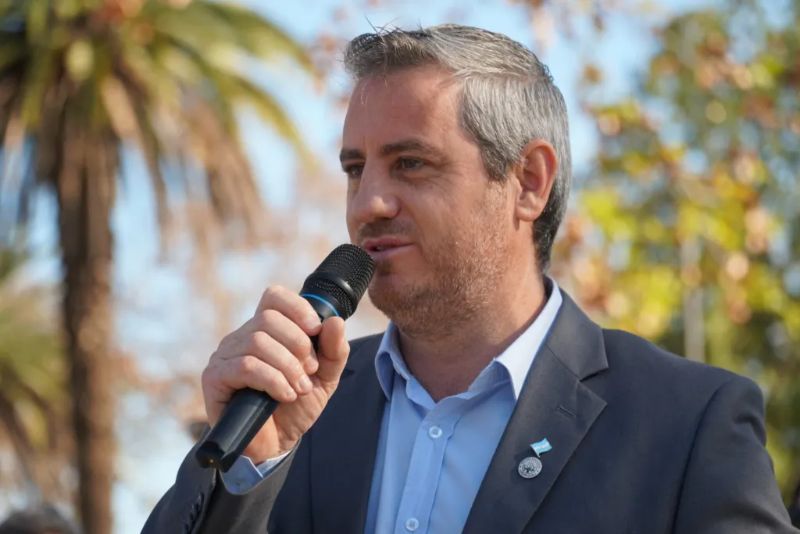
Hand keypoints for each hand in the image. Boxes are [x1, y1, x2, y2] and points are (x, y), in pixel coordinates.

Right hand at [201, 285, 349, 463]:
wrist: (275, 444)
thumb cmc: (296, 407)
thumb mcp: (324, 377)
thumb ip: (333, 350)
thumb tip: (334, 320)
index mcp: (266, 330)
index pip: (274, 297)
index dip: (297, 308)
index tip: (315, 331)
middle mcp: (242, 337)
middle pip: (268, 318)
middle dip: (297, 345)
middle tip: (309, 371)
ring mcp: (225, 356)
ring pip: (257, 342)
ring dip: (287, 367)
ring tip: (299, 389)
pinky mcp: (214, 378)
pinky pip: (245, 366)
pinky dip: (273, 380)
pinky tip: (284, 396)